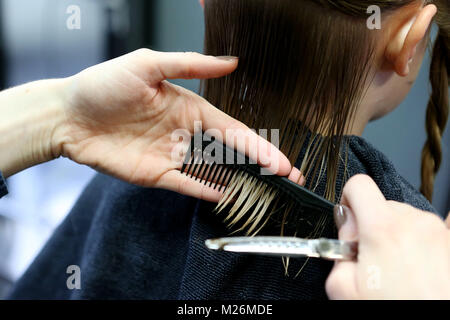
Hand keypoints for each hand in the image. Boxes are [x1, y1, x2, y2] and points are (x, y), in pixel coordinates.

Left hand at [51, 49, 291, 200]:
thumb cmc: (104, 85)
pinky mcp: (156, 175)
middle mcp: (185, 134)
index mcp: (189, 108)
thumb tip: (232, 63)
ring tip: (268, 193)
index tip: (282, 160)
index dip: (258, 145)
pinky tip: (228, 198)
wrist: (67, 114)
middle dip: (260, 166)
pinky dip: (207, 192)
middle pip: (230, 153)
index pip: (232, 130)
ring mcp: (172, 156)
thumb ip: (191, 66)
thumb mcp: (148, 64)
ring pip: (213, 172)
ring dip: (240, 182)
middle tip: (288, 179)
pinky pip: (187, 185)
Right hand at [325, 174, 449, 298]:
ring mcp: (438, 231)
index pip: (358, 185)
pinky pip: (429, 230)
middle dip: (372, 226)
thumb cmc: (394, 308)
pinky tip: (418, 264)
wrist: (438, 319)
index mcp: (383, 229)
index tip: (350, 224)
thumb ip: (335, 253)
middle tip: (373, 259)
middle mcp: (414, 222)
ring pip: (405, 218)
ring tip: (398, 271)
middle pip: (382, 205)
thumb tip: (346, 235)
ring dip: (396, 236)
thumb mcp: (343, 290)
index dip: (348, 202)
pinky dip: (419, 242)